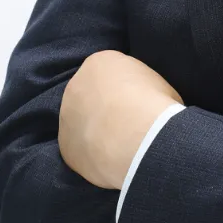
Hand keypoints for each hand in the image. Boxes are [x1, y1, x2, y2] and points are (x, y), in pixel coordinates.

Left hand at [57, 50, 183, 190]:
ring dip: (96, 132)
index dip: (124, 90)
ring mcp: (66, 116)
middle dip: (104, 109)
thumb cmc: (155, 104)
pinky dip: (93, 155)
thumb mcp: (157, 83)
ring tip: (121, 146)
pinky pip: (81, 150)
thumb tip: (142, 101)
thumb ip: (142, 88)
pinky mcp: (65, 146)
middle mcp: (75, 85)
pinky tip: (112, 160)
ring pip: (82, 123)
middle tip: (127, 124)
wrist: (139, 136)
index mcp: (99, 62)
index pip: (108, 73)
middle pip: (89, 96)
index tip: (137, 103)